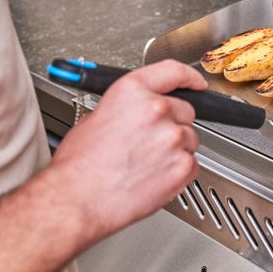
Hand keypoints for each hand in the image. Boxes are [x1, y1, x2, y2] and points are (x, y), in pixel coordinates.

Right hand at [45, 60, 207, 242]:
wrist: (77, 199)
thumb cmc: (79, 165)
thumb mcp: (97, 117)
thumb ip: (129, 106)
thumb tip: (142, 108)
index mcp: (133, 92)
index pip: (173, 72)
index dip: (189, 78)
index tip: (196, 83)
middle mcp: (157, 110)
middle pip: (185, 111)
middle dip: (171, 125)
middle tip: (148, 143)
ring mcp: (173, 138)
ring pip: (189, 139)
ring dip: (175, 149)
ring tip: (145, 163)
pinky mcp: (183, 165)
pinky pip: (191, 164)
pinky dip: (178, 171)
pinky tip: (153, 177)